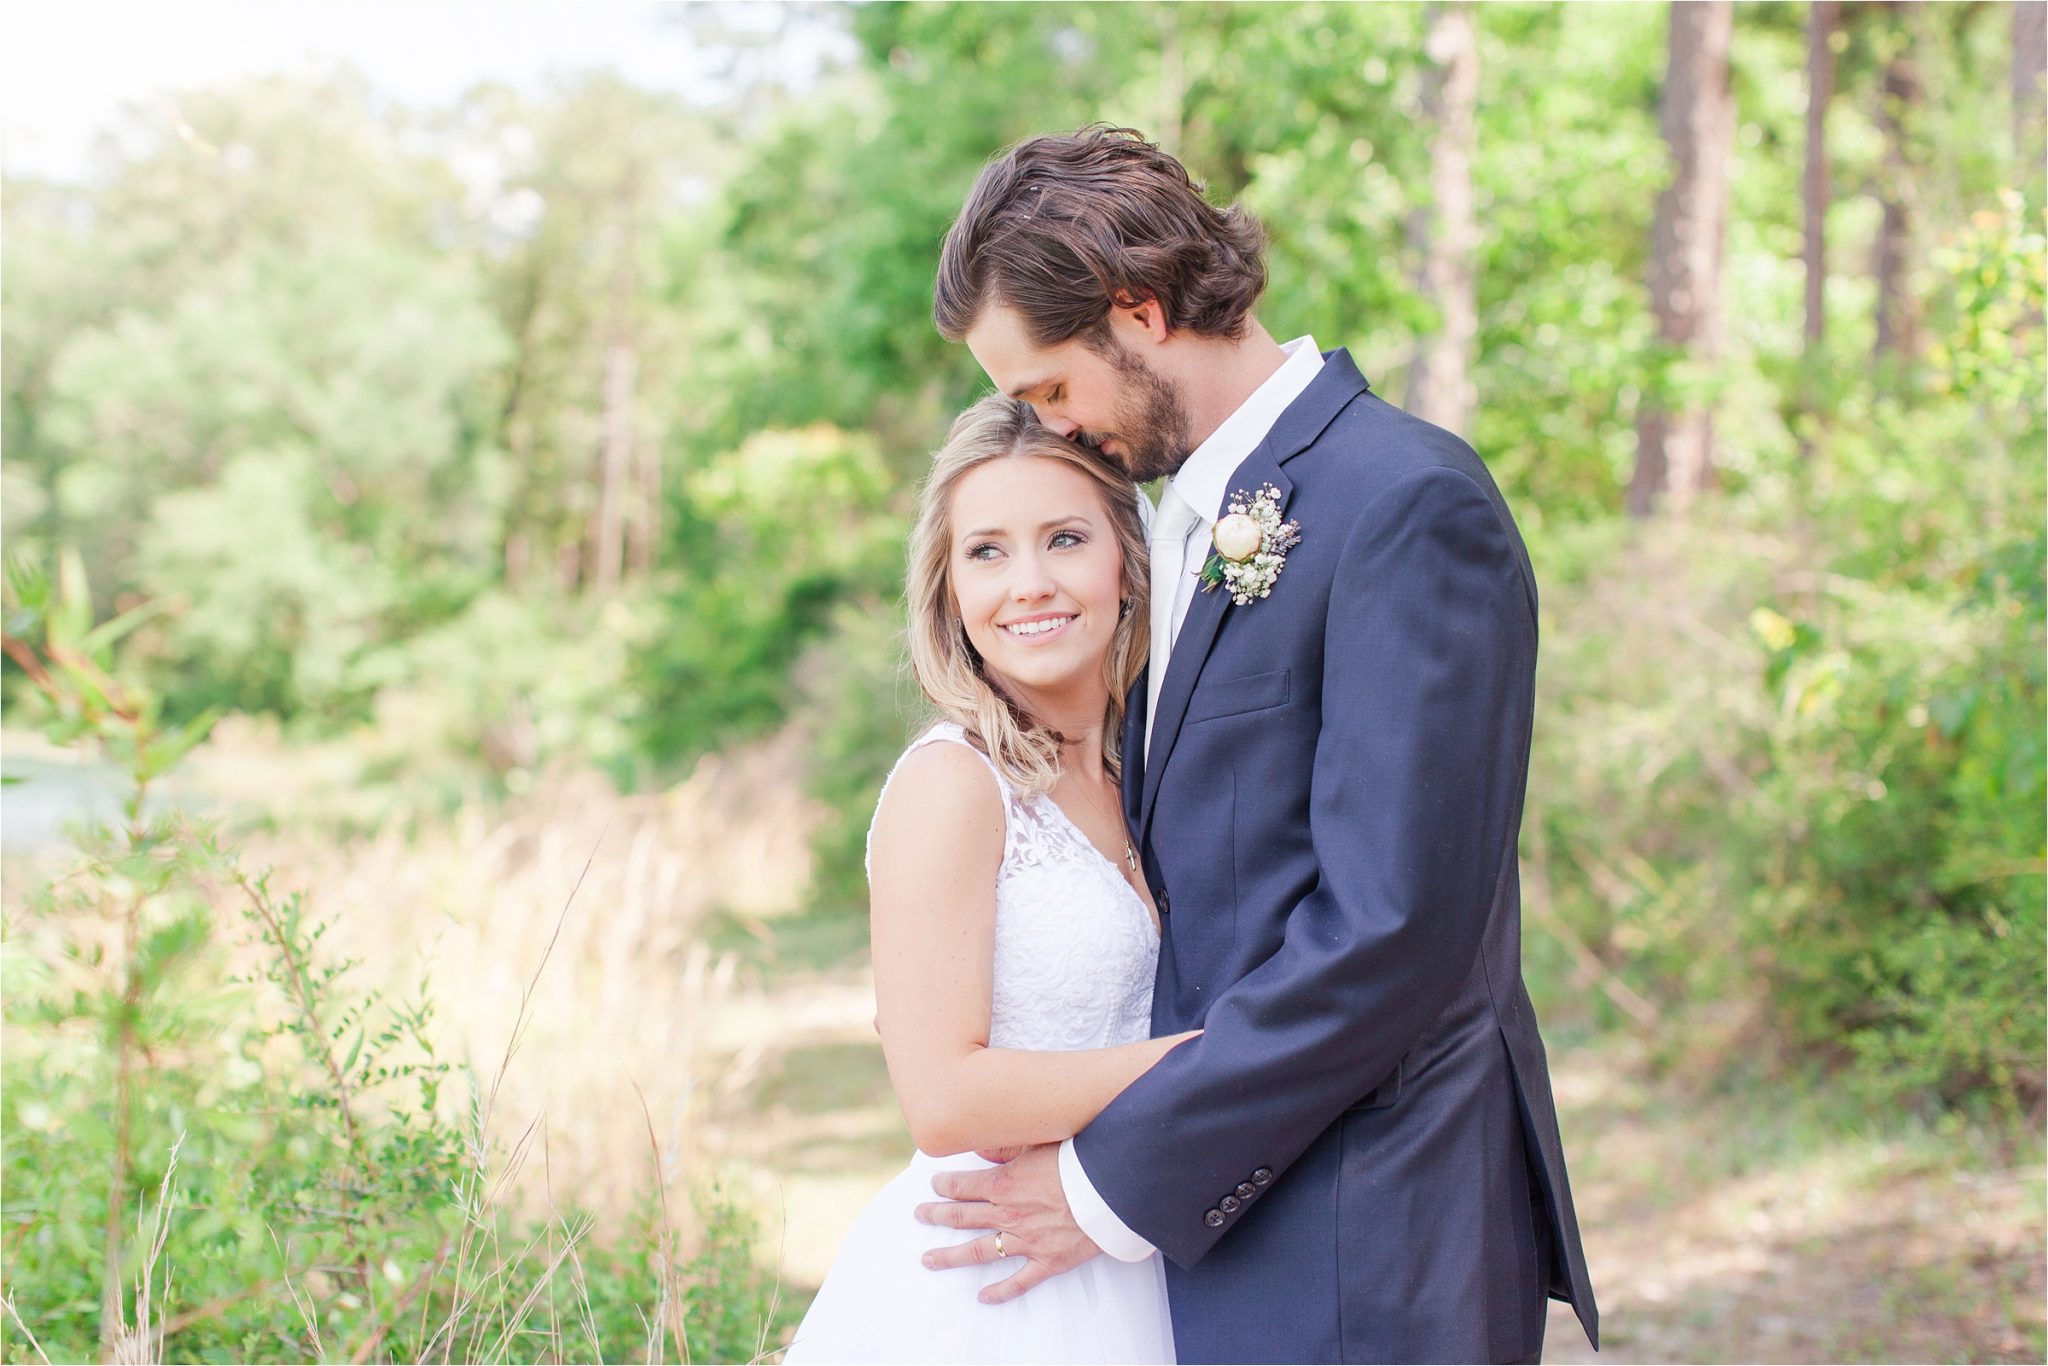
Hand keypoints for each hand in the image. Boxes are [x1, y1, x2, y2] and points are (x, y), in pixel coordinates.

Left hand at [914, 1142, 1101, 1303]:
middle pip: (961, 1217)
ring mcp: (1025, 1241)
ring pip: (978, 1251)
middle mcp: (1008, 1215)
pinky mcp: (1047, 1261)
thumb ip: (1007, 1146)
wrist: (1113, 1191)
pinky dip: (1000, 1292)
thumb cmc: (1081, 1161)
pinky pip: (1018, 1281)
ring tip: (928, 1259)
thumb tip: (982, 1148)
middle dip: (936, 1216)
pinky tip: (983, 1297)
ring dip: (950, 1256)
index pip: (962, 1186)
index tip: (934, 1186)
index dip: (944, 1186)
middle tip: (920, 1216)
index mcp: (1003, 1184)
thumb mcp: (1040, 1141)